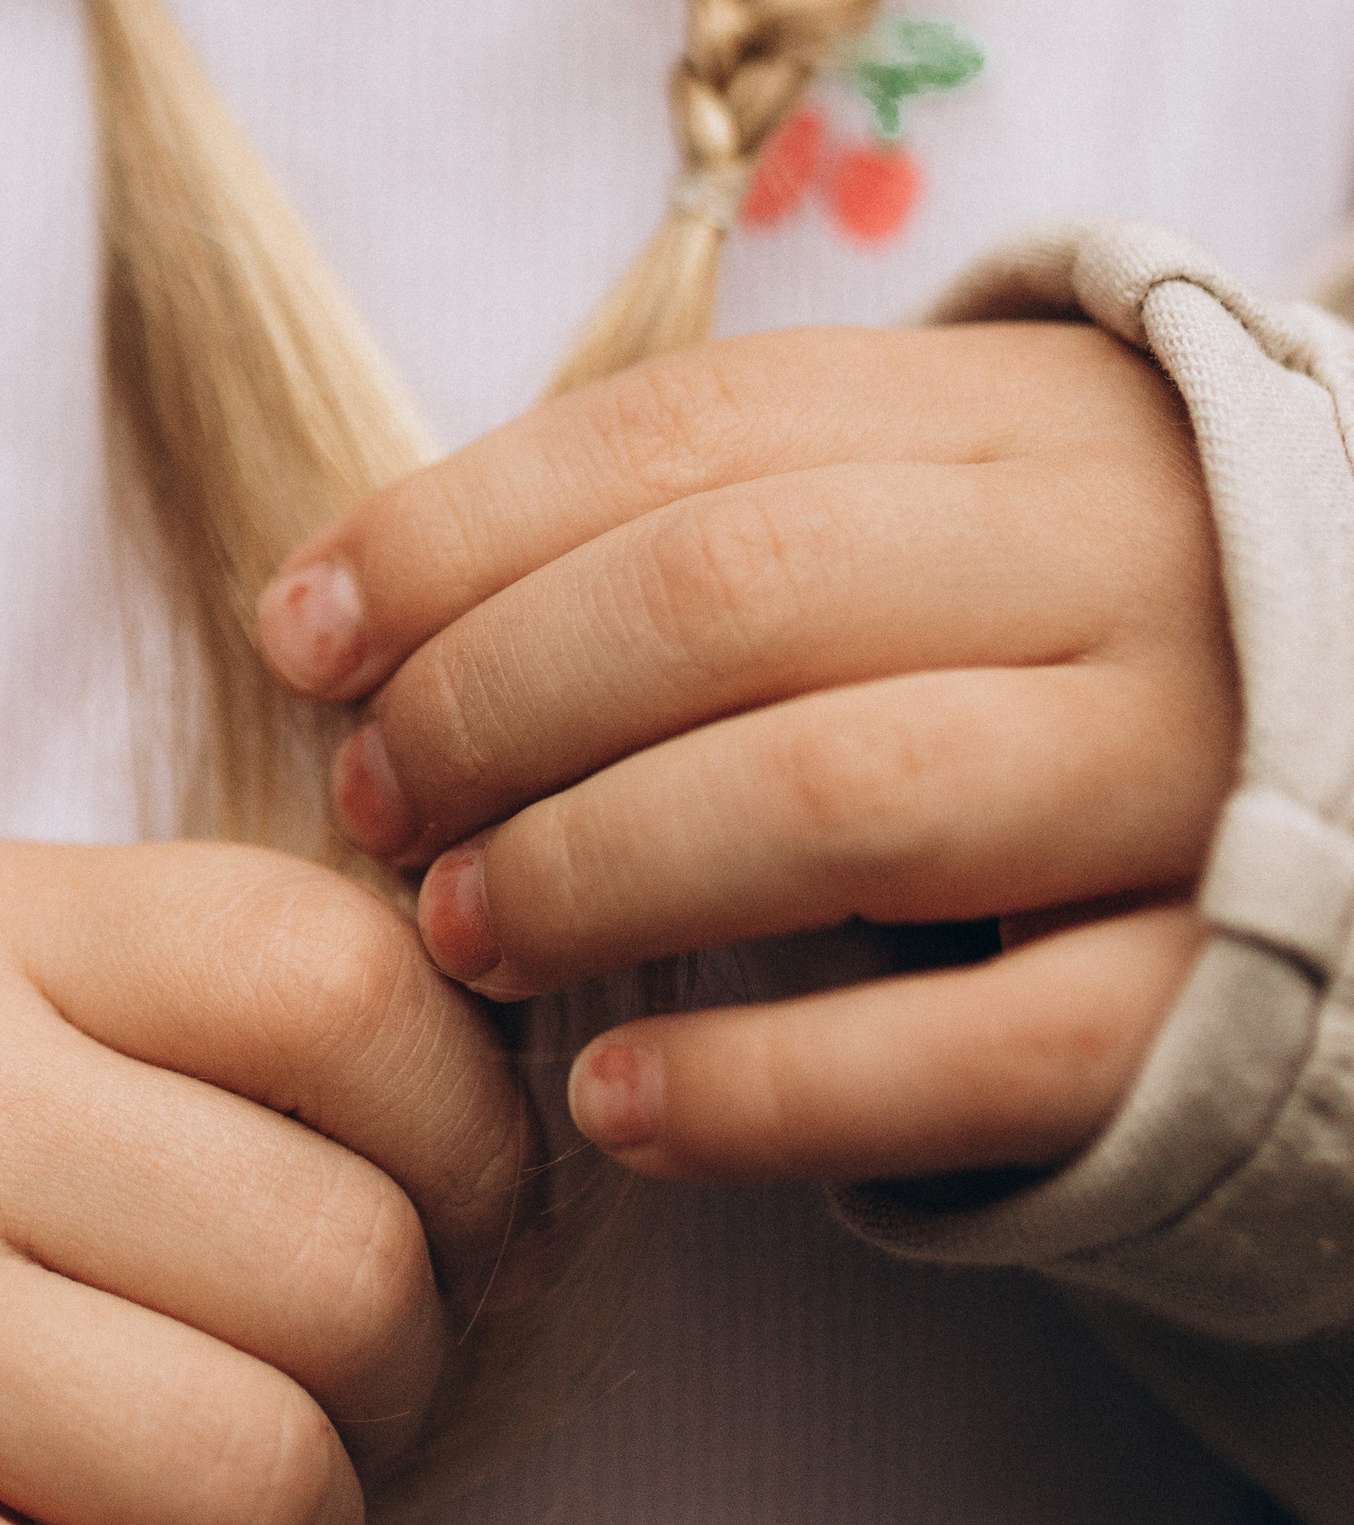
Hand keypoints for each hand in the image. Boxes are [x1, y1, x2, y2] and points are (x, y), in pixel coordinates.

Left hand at [257, 325, 1239, 1190]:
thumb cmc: (1055, 627)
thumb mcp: (926, 504)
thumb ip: (699, 522)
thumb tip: (358, 601)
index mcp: (1009, 415)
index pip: (683, 431)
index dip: (459, 528)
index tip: (303, 628)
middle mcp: (1104, 567)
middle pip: (730, 595)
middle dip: (501, 700)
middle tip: (376, 803)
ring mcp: (1180, 774)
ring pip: (836, 797)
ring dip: (599, 868)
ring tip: (461, 938)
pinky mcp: (1221, 988)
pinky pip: (978, 1045)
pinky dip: (773, 1083)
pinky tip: (617, 1109)